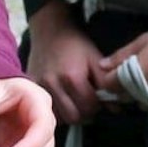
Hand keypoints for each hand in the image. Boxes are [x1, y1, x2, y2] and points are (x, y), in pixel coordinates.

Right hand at [26, 0, 103, 123]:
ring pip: (60, 117)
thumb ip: (105, 82)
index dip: (98, 105)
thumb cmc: (75, 43)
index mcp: (72, 77)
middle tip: (89, 103)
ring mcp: (40, 88)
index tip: (99, 98)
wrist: (50, 29)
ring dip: (71, 113)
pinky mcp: (32, 88)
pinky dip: (58, 111)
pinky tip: (64, 101)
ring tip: (76, 102)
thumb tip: (115, 107)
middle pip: (74, 116)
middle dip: (85, 113)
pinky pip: (47, 110)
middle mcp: (54, 85)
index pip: (90, 106)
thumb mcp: (95, 58)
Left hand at [95, 30, 147, 104]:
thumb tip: (102, 65)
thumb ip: (121, 55)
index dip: (108, 78)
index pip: (110, 83)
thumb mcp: (143, 41)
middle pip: (122, 95)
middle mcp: (143, 89)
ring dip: (135, 93)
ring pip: (136, 101)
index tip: (113, 73)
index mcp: (134, 72)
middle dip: (121, 87)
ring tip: (145, 79)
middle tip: (130, 74)